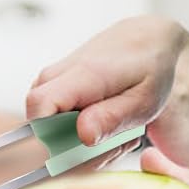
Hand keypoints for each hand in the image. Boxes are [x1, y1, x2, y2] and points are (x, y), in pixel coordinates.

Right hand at [26, 16, 188, 178]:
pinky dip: (78, 130)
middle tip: (115, 140)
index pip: (40, 106)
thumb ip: (112, 118)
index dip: (51, 137)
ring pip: (48, 128)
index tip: (83, 147)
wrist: (144, 40)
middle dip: (75, 147)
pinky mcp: (51, 86)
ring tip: (114, 129)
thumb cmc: (149, 70)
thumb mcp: (143, 100)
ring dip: (81, 141)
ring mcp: (50, 80)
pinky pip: (53, 120)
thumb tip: (83, 136)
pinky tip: (103, 123)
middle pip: (42, 128)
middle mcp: (57, 75)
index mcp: (83, 75)